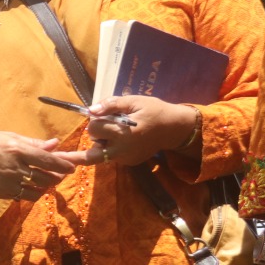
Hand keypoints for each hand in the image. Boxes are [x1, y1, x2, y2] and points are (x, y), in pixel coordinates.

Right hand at [0, 131, 78, 200]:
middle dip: (56, 177)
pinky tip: (29, 185)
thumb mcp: (8, 137)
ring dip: (45, 186)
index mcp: (17, 150)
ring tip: (45, 180)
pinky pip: (23, 196)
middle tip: (60, 173)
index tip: (72, 167)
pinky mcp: (1, 193)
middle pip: (45, 178)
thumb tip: (55, 144)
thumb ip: (33, 143)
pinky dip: (31, 192)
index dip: (63, 165)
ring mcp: (7, 183)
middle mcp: (14, 168)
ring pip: (37, 191)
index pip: (47, 160)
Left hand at [61, 96, 197, 167]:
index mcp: (122, 133)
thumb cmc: (154, 111)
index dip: (97, 120)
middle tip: (110, 126)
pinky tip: (126, 138)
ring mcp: (125, 159)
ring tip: (120, 132)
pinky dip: (112, 147)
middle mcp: (121, 151)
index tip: (107, 115)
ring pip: (99, 154)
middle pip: (90, 151)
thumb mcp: (134, 101)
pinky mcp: (129, 163)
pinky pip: (111, 156)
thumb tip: (91, 110)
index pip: (93, 129)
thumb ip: (111, 105)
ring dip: (103, 143)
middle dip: (96, 136)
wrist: (174, 128)